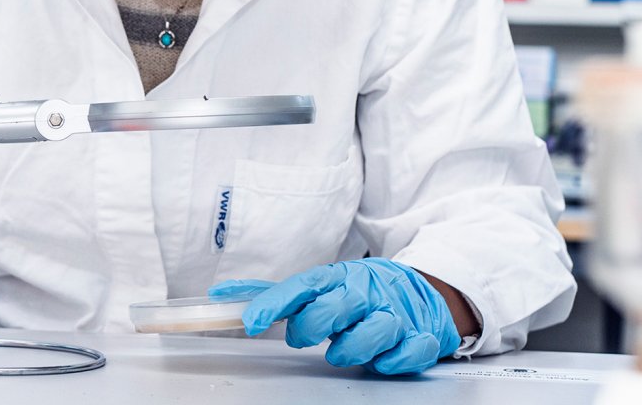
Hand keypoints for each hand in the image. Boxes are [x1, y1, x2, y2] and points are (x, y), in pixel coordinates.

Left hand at [209, 258, 460, 374]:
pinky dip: (390, 361)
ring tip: (341, 351)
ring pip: (372, 331)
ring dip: (351, 348)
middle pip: (335, 307)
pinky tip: (381, 359)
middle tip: (302, 337)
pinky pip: (406, 352)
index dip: (275, 303)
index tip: (251, 321)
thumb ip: (274, 295)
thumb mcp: (320, 287)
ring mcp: (395, 314)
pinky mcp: (419, 336)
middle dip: (312, 326)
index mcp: (339, 278)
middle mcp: (367, 293)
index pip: (303, 285)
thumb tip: (222, 295)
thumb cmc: (359, 293)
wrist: (419, 291)